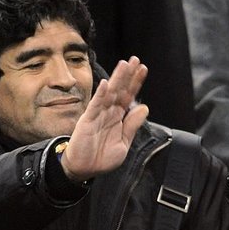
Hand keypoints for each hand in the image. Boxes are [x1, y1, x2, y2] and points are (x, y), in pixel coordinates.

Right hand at [61, 56, 148, 181]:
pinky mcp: (87, 121)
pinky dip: (101, 95)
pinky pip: (95, 106)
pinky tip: (106, 84)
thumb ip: (132, 125)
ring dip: (117, 79)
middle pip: (120, 90)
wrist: (84, 170)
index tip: (143, 69)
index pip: (128, 96)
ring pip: (109, 94)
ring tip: (124, 65)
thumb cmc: (101, 158)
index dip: (135, 83)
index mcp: (117, 118)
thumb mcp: (123, 143)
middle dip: (128, 75)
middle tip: (136, 60)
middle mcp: (108, 113)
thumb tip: (144, 108)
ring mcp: (97, 115)